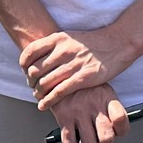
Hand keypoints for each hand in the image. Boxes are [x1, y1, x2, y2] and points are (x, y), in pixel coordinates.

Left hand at [19, 27, 133, 109]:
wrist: (118, 43)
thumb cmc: (94, 42)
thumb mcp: (71, 37)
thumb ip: (55, 46)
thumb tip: (38, 58)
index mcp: (59, 38)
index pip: (30, 52)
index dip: (23, 65)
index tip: (25, 72)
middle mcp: (64, 50)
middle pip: (35, 70)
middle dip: (30, 82)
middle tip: (32, 87)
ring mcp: (74, 64)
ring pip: (45, 82)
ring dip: (38, 93)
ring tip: (38, 97)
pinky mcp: (83, 78)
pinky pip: (59, 92)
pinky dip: (48, 101)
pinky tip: (44, 105)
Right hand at [46, 83, 129, 142]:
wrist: (59, 73)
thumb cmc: (84, 86)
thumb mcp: (102, 88)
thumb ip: (111, 106)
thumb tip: (118, 126)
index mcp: (106, 97)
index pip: (121, 119)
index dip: (121, 130)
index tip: (118, 131)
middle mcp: (94, 105)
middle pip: (107, 137)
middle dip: (105, 141)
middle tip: (101, 137)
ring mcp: (78, 111)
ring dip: (89, 142)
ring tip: (87, 134)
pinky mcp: (63, 116)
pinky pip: (70, 141)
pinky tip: (74, 136)